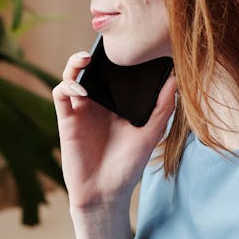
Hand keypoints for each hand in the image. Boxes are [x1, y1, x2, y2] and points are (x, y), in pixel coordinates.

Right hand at [52, 51, 176, 210]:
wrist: (106, 193)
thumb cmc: (128, 166)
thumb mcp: (151, 133)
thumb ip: (162, 106)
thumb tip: (178, 78)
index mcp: (116, 103)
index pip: (113, 72)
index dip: (115, 57)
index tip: (126, 45)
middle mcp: (97, 103)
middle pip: (90, 69)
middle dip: (92, 54)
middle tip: (102, 47)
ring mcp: (80, 110)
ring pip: (71, 76)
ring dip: (74, 64)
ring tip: (85, 61)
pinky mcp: (66, 120)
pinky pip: (60, 94)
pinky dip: (67, 86)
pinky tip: (80, 91)